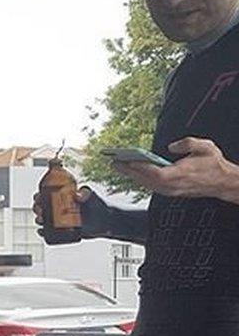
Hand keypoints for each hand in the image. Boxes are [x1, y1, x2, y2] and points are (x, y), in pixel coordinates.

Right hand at [32, 188, 109, 238]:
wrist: (106, 222)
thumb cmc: (98, 205)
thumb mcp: (92, 197)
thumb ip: (86, 193)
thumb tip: (78, 194)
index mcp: (63, 197)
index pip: (47, 194)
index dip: (39, 196)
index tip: (38, 197)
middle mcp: (59, 208)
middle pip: (43, 207)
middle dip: (37, 208)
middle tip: (40, 211)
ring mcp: (60, 220)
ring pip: (44, 220)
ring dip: (39, 220)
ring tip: (41, 221)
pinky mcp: (63, 230)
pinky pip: (49, 232)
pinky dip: (43, 232)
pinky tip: (41, 232)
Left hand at [113, 137, 232, 198]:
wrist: (222, 182)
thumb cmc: (214, 164)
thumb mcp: (206, 147)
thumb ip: (188, 143)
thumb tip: (171, 146)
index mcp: (182, 174)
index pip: (156, 173)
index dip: (141, 167)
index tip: (127, 161)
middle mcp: (174, 185)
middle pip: (146, 180)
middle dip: (128, 171)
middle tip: (114, 162)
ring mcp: (171, 191)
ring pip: (146, 184)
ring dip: (131, 175)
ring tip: (118, 166)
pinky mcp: (169, 192)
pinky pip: (150, 186)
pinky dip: (139, 178)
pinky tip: (131, 172)